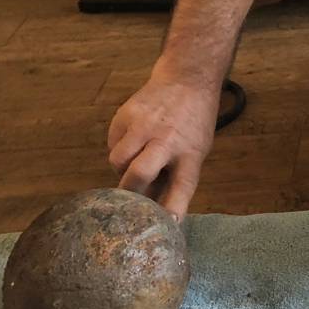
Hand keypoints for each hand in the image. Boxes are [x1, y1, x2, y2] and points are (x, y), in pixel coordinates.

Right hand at [106, 60, 220, 220]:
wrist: (186, 80)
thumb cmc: (192, 124)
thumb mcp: (196, 150)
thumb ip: (175, 177)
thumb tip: (154, 212)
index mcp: (190, 153)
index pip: (182, 187)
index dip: (172, 210)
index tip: (164, 228)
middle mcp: (166, 140)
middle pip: (139, 174)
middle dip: (129, 192)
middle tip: (129, 198)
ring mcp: (143, 126)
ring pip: (117, 162)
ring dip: (122, 169)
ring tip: (135, 160)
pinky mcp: (124, 116)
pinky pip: (112, 145)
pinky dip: (119, 149)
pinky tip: (133, 140)